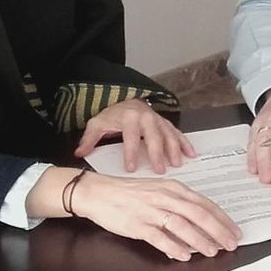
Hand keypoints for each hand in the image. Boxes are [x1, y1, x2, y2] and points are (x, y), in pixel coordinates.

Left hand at [71, 98, 193, 172]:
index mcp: (128, 117)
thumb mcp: (97, 124)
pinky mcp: (165, 123)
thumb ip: (89, 139)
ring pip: (168, 134)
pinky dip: (185, 143)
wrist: (126, 100)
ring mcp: (158, 120)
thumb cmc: (113, 115)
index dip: (130, 153)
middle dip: (157, 153)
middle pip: (153, 136)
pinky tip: (191, 154)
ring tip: (177, 164)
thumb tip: (79, 154)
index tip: (130, 168)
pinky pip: (177, 132)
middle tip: (160, 170)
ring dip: (174, 149)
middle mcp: (146, 117)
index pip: (130, 137)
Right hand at [71, 173, 241, 260]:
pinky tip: (184, 255)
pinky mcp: (137, 224)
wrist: (98, 192)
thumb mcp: (158, 191)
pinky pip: (159, 237)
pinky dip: (173, 246)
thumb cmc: (129, 193)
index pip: (204, 203)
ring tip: (212, 251)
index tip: (234, 231)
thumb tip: (199, 224)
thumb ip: (178, 205)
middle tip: (231, 244)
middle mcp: (164, 197)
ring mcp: (150, 210)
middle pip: (198, 214)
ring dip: (200, 239)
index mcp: (172, 188)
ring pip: (181, 225)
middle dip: (218, 230)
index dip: (222, 218)